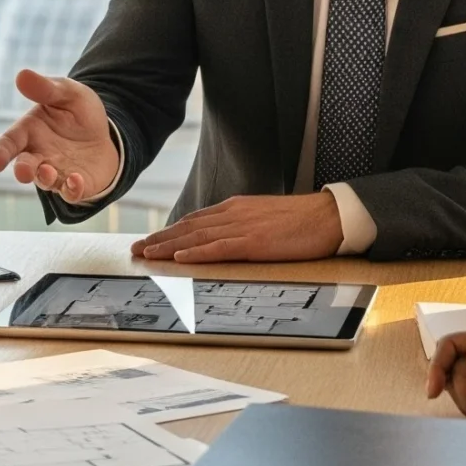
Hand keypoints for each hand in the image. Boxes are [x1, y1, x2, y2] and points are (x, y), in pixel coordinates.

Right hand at [0, 69, 121, 205]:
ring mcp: (56, 172)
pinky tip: (77, 180)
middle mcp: (38, 154)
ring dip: (45, 179)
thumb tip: (22, 75)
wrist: (105, 131)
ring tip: (49, 172)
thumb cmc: (77, 110)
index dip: (0, 153)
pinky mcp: (75, 184)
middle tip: (23, 171)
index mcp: (30, 131)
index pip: (9, 143)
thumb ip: (46, 88)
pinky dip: (72, 190)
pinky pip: (70, 192)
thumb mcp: (67, 92)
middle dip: (22, 170)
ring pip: (45, 181)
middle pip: (24, 166)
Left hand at [131, 193, 342, 262]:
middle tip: (135, 249)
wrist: (330, 216)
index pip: (194, 220)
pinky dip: (197, 253)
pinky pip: (220, 248)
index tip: (150, 241)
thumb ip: (242, 224)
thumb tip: (224, 238)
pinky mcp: (255, 242)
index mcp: (236, 208)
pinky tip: (180, 258)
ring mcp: (243, 227)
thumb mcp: (265, 217)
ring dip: (169, 246)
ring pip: (197, 237)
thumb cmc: (302, 220)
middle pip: (188, 227)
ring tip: (147, 254)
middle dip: (159, 239)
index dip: (169, 231)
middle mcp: (234, 214)